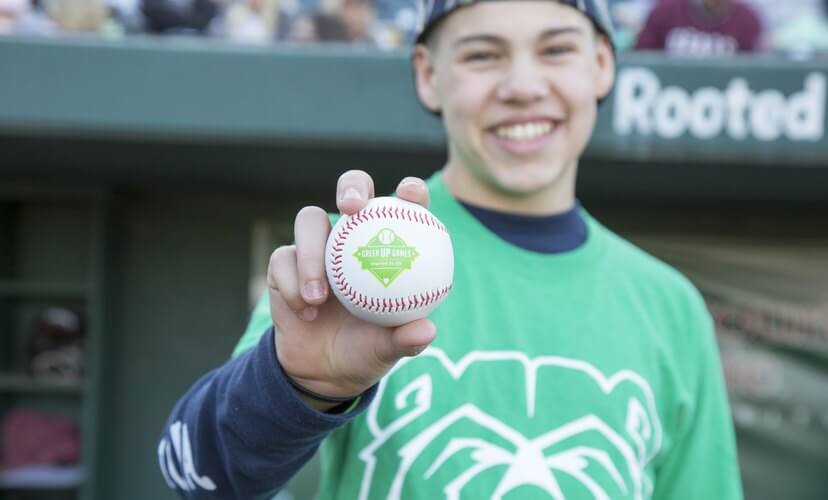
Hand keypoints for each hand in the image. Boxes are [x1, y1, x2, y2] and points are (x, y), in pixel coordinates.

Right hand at [268, 170, 435, 410]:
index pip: (405, 205)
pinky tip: (306, 311)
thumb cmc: (366, 349)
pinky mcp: (285, 262)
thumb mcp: (388, 349)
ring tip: (320, 295)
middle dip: (352, 185)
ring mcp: (317, 246)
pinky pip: (283, 260)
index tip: (410, 194)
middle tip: (350, 207)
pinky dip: (293, 286)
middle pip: (352, 188)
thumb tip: (426, 331)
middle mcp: (352, 236)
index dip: (411, 189)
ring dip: (312, 253)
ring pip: (310, 220)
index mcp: (388, 245)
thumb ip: (406, 339)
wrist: (323, 371)